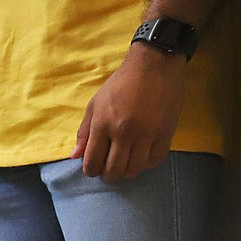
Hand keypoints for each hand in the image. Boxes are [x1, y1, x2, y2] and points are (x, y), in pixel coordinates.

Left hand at [74, 45, 186, 180]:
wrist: (154, 66)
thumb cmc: (121, 83)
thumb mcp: (95, 104)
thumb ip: (84, 131)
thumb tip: (75, 156)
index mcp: (102, 124)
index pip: (92, 162)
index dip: (91, 170)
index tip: (94, 168)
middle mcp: (123, 133)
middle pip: (113, 170)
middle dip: (108, 174)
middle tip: (110, 169)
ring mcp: (146, 134)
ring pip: (134, 169)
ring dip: (128, 171)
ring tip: (126, 164)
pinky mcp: (165, 133)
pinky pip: (155, 161)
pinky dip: (146, 164)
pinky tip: (142, 157)